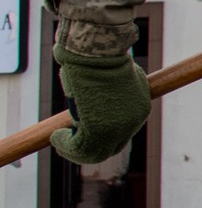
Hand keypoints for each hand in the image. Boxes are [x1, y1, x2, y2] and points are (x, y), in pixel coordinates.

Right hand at [50, 45, 151, 164]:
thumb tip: (101, 103)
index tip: (82, 133)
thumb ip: (115, 95)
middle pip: (109, 149)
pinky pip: (78, 148)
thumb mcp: (118, 79)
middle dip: (87, 150)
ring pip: (93, 153)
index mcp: (139, 111)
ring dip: (72, 150)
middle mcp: (131, 124)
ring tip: (59, 139)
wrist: (99, 54)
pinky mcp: (96, 131)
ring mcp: (115, 129)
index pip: (121, 135)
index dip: (102, 139)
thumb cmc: (105, 60)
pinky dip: (64, 145)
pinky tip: (56, 136)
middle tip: (68, 143)